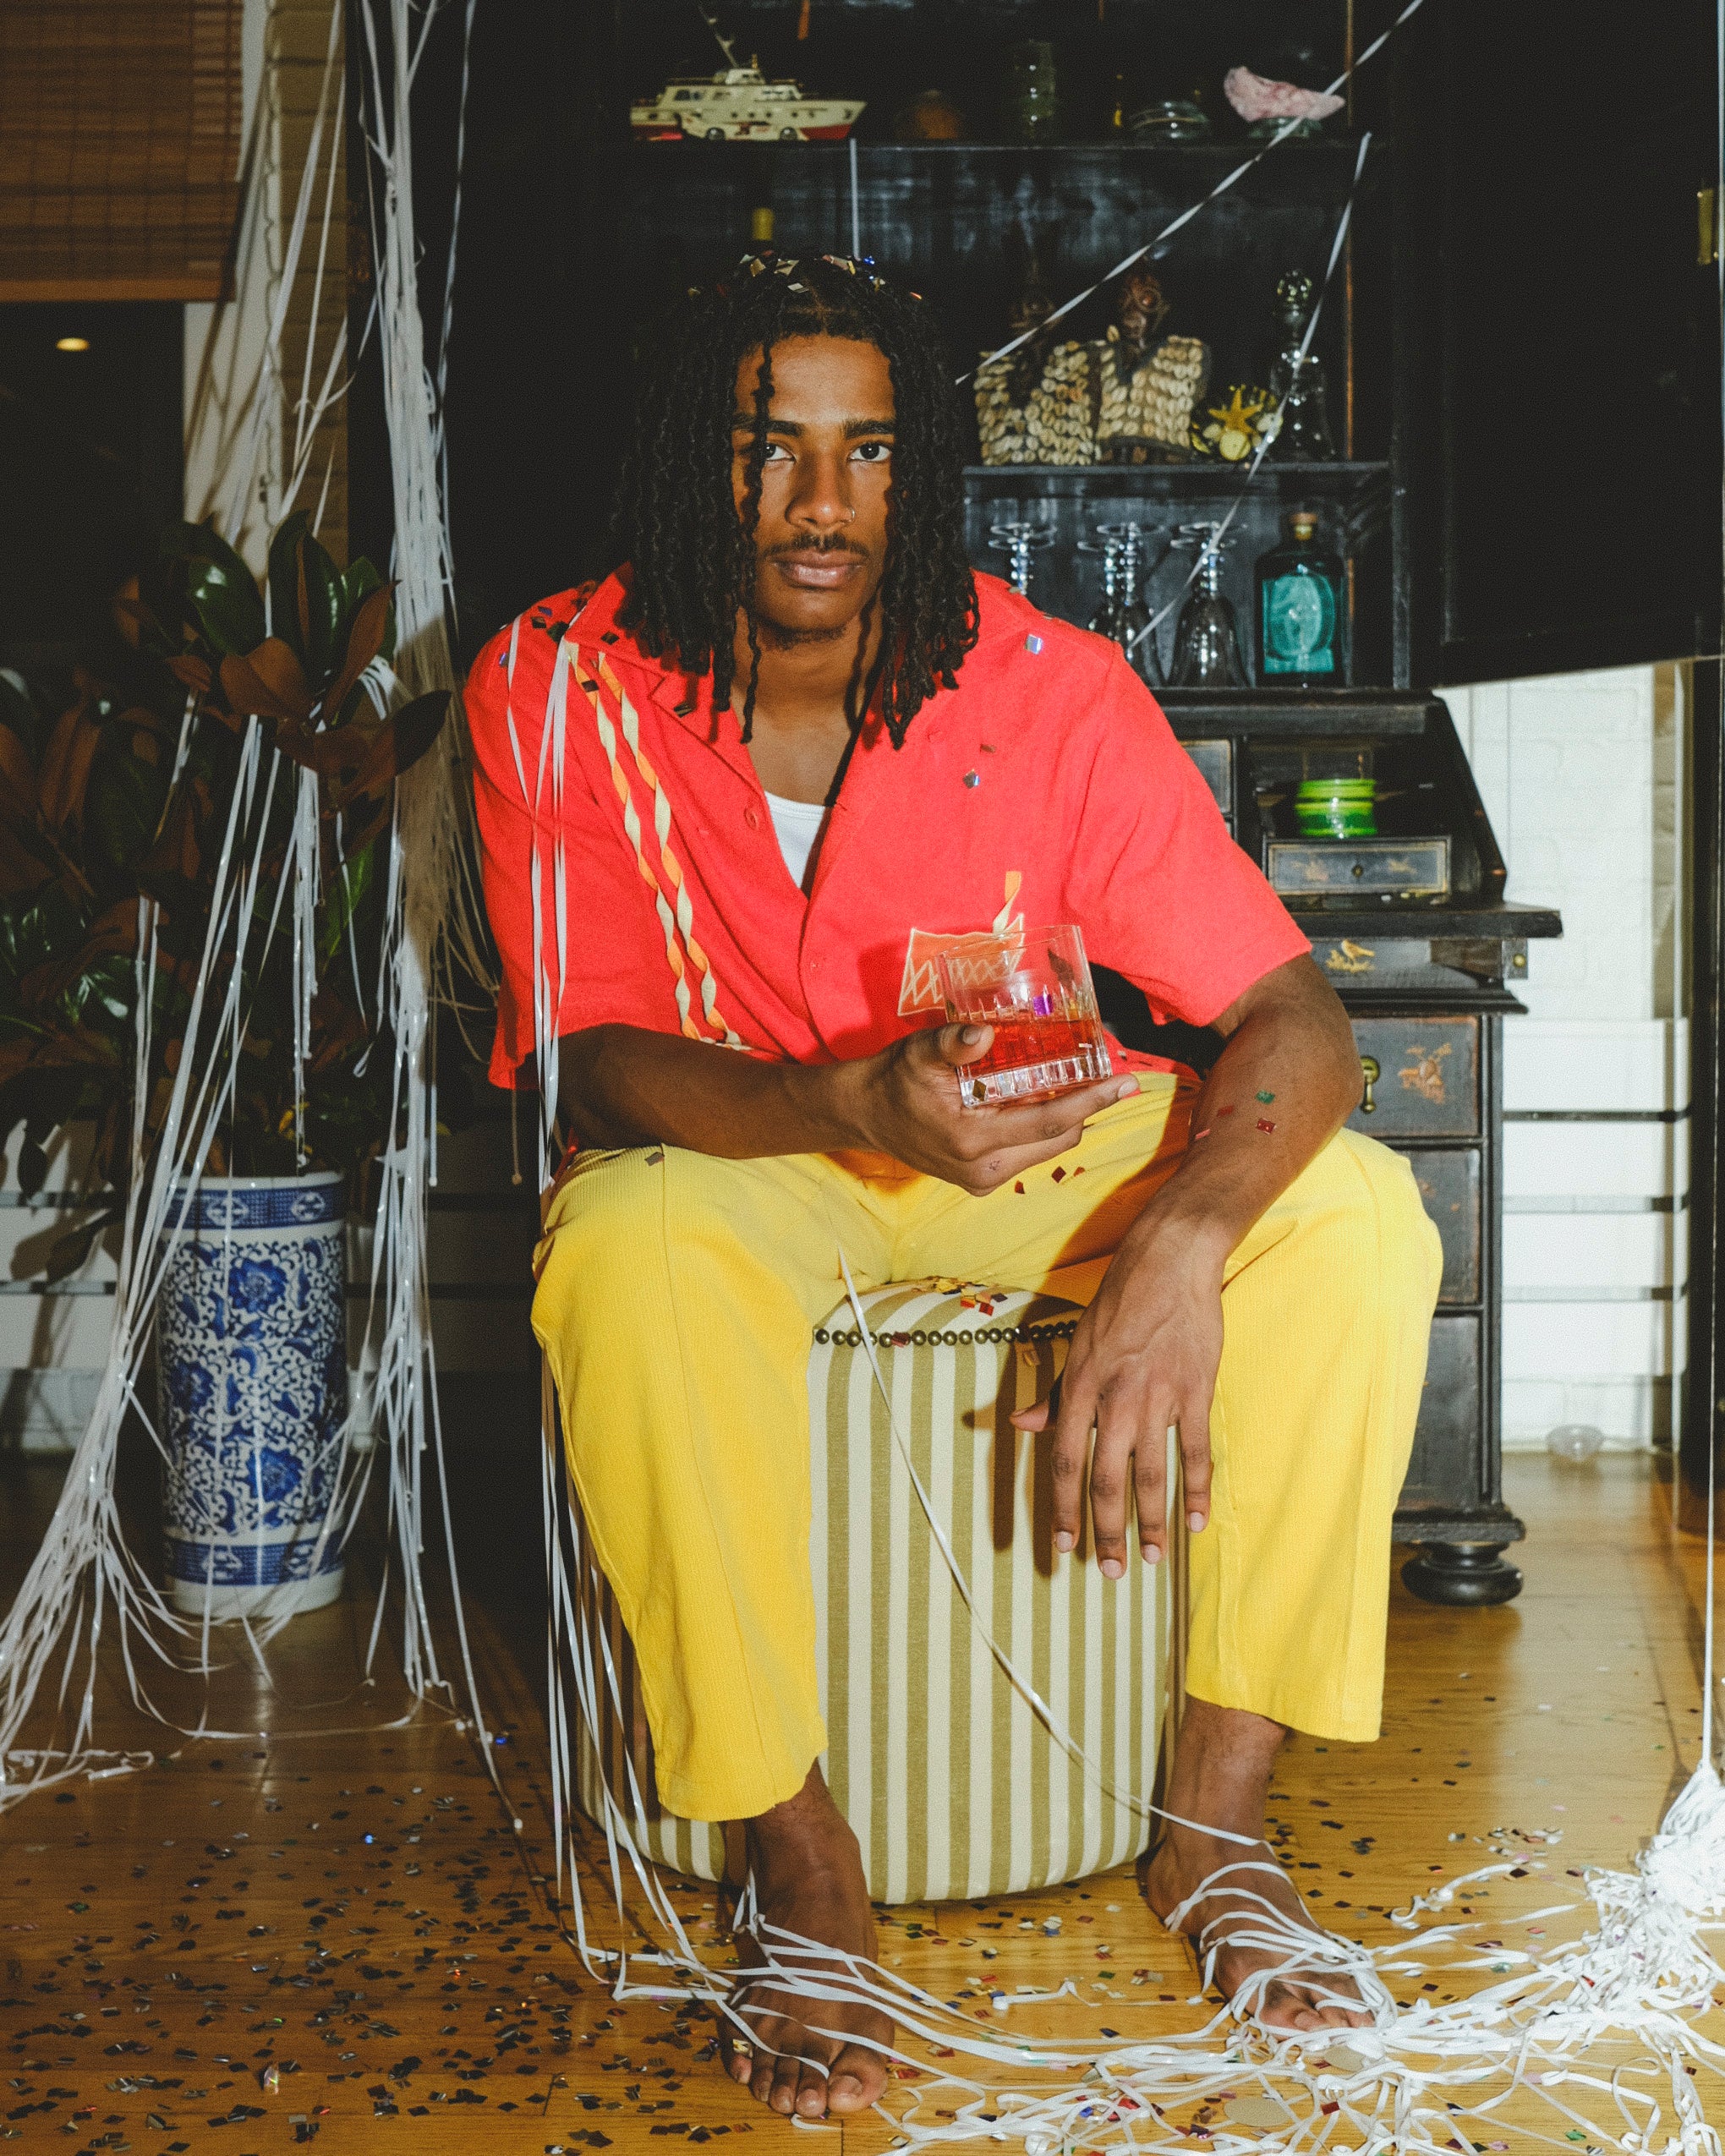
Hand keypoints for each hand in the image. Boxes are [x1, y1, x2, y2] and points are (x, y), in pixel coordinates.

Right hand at [846, 1024, 1134, 1194]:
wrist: (866, 1114)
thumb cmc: (896, 1079)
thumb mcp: (920, 1052)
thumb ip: (953, 1043)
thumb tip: (984, 1034)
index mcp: (973, 1140)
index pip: (1051, 1123)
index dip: (1093, 1102)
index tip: (1125, 1084)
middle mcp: (983, 1169)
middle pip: (1059, 1138)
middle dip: (1084, 1106)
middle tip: (1100, 1071)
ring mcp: (982, 1179)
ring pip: (1048, 1147)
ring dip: (1064, 1117)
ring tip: (1070, 1081)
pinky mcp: (980, 1180)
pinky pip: (1029, 1152)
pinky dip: (1041, 1126)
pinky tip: (1037, 1098)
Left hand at [1011, 1222, 1224, 1570]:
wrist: (1169, 1262)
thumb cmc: (1119, 1302)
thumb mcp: (1077, 1345)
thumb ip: (1056, 1396)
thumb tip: (1020, 1427)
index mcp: (1081, 1387)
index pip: (1065, 1461)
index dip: (1063, 1509)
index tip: (1063, 1547)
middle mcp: (1115, 1398)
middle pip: (1106, 1479)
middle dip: (1107, 1531)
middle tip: (1113, 1572)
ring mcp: (1159, 1397)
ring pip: (1152, 1475)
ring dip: (1152, 1522)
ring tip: (1152, 1559)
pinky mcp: (1196, 1391)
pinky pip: (1196, 1452)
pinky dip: (1196, 1490)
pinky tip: (1194, 1522)